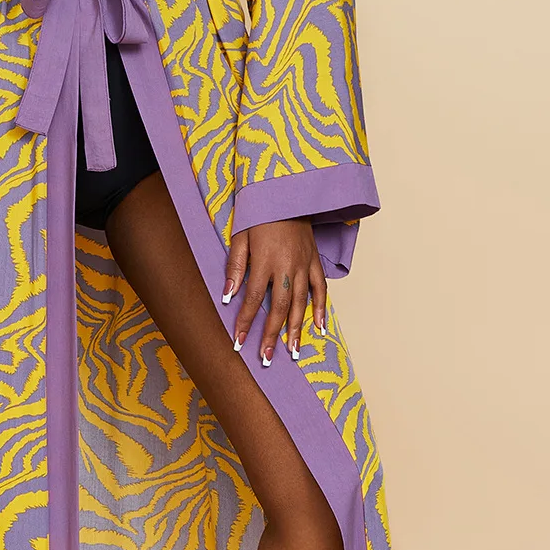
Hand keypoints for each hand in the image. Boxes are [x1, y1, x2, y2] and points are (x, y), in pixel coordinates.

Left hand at [222, 217, 326, 364]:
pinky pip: (321, 288)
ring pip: (301, 303)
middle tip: (266, 358)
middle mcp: (286, 267)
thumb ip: (235, 267)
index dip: (246, 322)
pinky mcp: (315, 261)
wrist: (286, 192)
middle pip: (279, 308)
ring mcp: (303, 265)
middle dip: (271, 335)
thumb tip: (227, 296)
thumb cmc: (259, 213)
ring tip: (293, 351)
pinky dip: (322, 309)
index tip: (239, 342)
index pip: (253, 299)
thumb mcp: (240, 236)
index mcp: (265, 261)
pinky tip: (320, 328)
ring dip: (296, 329)